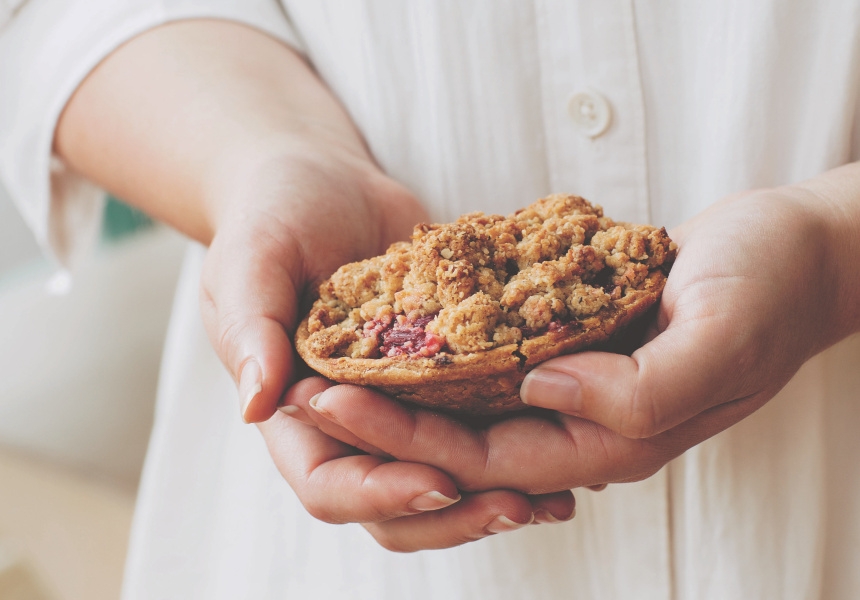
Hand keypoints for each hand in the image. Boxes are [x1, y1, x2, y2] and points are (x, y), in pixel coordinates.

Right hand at [53, 20, 577, 551]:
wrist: (325, 184)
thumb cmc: (275, 215)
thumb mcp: (252, 260)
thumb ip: (251, 328)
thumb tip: (256, 405)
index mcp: (294, 410)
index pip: (327, 482)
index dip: (379, 492)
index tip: (438, 481)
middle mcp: (350, 421)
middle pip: (394, 502)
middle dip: (454, 514)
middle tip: (520, 504)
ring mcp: (399, 404)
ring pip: (443, 473)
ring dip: (494, 493)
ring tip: (561, 496)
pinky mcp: (441, 376)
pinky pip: (477, 421)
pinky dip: (517, 441)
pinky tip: (574, 436)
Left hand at [292, 178, 859, 506]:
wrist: (791, 252)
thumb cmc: (768, 289)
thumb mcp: (722, 338)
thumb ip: (641, 388)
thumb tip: (541, 387)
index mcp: (612, 439)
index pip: (487, 461)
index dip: (405, 440)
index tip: (335, 402)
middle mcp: (582, 422)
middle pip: (460, 440)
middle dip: (380, 422)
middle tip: (301, 392)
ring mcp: (574, 384)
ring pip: (468, 405)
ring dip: (398, 390)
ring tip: (330, 365)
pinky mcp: (570, 343)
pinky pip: (493, 357)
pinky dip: (441, 351)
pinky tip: (397, 330)